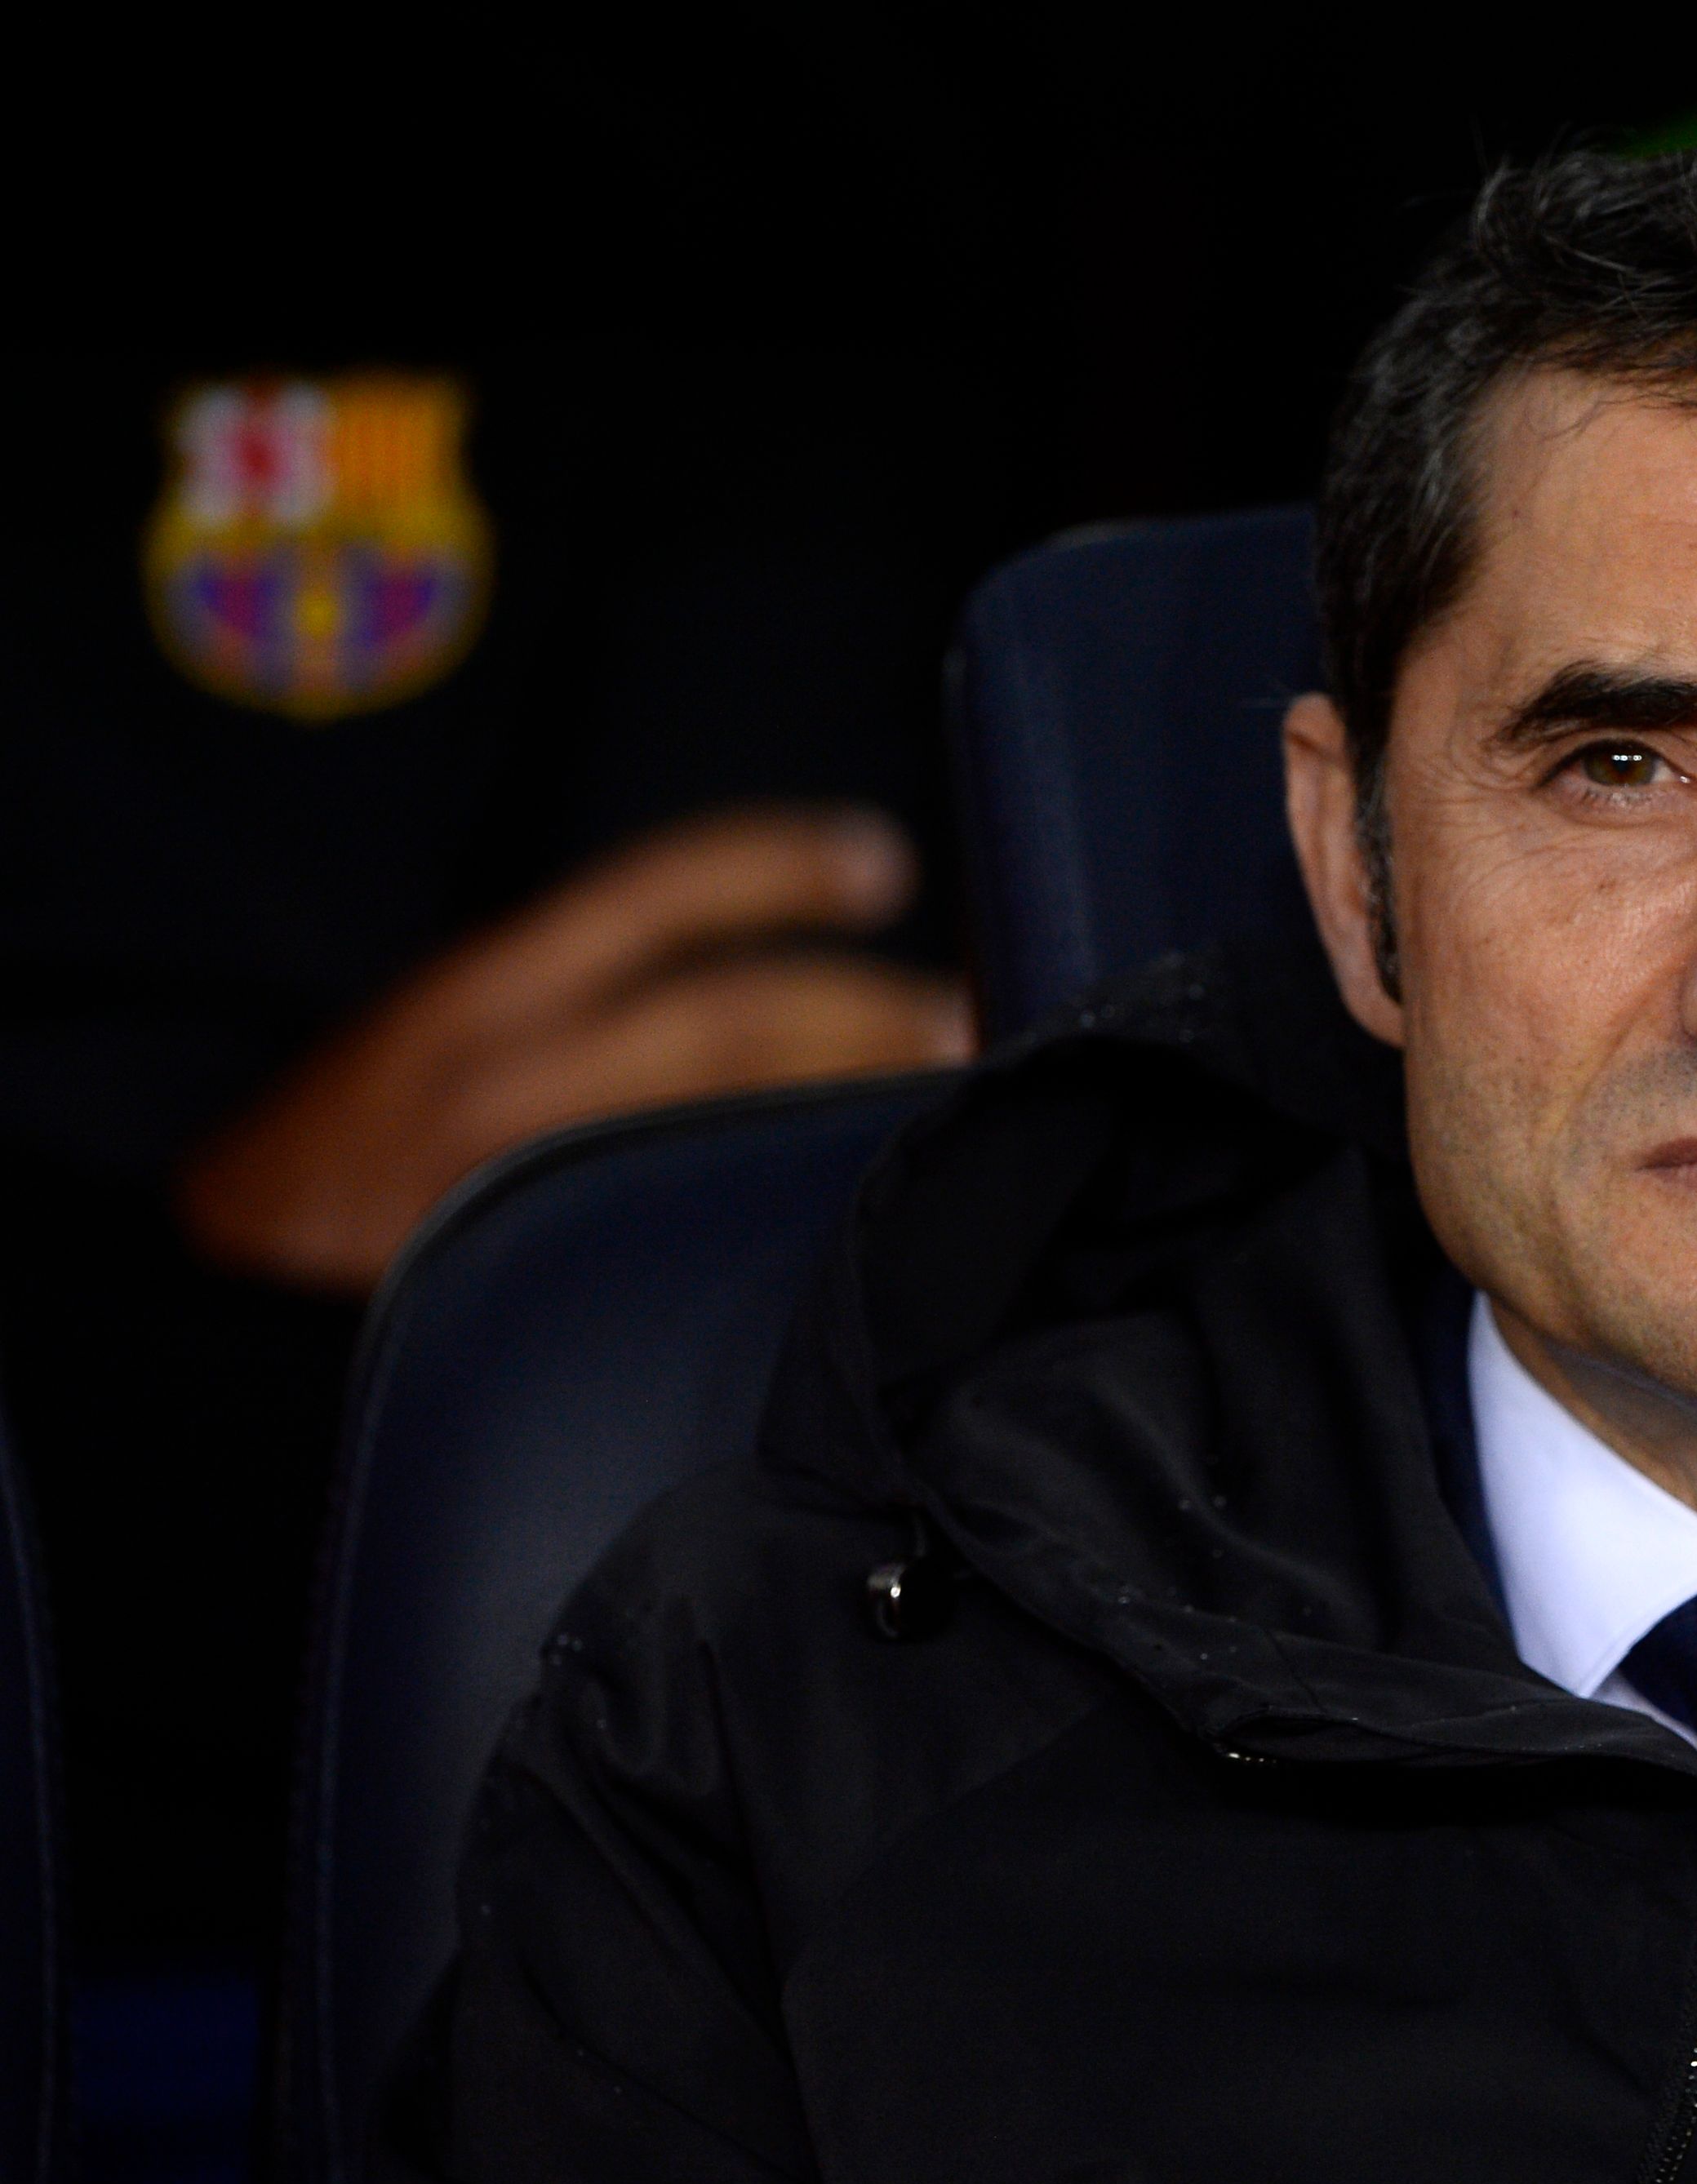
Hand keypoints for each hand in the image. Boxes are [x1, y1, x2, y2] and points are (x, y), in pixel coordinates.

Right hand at [178, 807, 975, 1293]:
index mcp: (481, 1000)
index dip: (773, 866)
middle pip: (725, 1022)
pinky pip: (684, 1244)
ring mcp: (528, 1188)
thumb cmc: (340, 1167)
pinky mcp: (535, 1286)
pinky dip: (776, 1220)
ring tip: (946, 1103)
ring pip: (722, 1131)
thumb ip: (567, 1021)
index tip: (880, 859)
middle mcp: (509, 1080)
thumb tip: (755, 1012)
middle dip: (862, 1015)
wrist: (217, 1297)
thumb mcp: (437, 1051)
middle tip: (966, 1017)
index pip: (651, 896)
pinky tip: (850, 1226)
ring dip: (846, 1113)